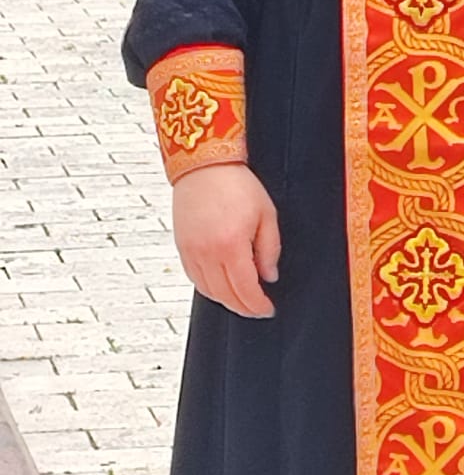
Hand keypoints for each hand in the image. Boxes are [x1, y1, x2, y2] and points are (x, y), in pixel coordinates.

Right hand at [172, 163, 280, 318]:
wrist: (204, 165)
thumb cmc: (236, 183)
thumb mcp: (266, 213)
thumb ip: (270, 248)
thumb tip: (269, 276)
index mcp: (231, 245)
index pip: (246, 290)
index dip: (258, 306)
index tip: (267, 309)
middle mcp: (208, 253)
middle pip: (226, 297)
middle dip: (244, 308)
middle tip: (257, 309)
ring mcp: (192, 252)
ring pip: (209, 292)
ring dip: (226, 300)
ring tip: (241, 298)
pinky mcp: (181, 247)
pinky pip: (194, 279)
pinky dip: (209, 288)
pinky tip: (220, 285)